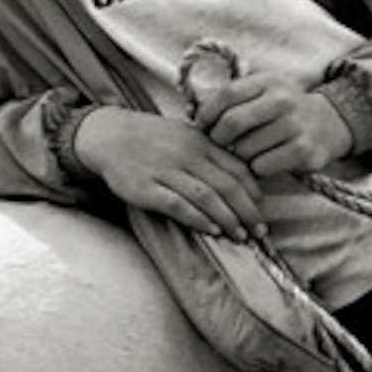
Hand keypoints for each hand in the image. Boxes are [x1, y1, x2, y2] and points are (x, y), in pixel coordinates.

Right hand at [73, 106, 268, 240]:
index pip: (237, 168)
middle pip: (227, 185)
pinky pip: (177, 204)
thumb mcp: (186, 136)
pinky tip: (211, 230)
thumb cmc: (152, 139)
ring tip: (240, 235)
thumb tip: (242, 177)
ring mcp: (166, 171)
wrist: (109, 135)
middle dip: (247, 211)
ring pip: (206, 196)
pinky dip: (197, 218)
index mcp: (201, 142)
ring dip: (227, 218)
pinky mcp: (146, 188)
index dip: (254, 192)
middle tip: (260, 231)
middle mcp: (187, 155)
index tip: (262, 210)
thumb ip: (212, 153)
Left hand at [199, 72, 355, 181]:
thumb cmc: (283, 111)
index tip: (201, 126)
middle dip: (218, 138)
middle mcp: (282, 100)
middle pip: (231, 123)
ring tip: (247, 153)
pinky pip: (262, 167)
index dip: (207, 113)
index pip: (226, 94)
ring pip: (244, 149)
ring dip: (239, 157)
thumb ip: (233, 99)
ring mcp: (294, 126)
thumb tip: (194, 117)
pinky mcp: (303, 151)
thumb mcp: (263, 92)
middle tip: (221, 145)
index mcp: (268, 82)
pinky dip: (256, 169)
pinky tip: (264, 162)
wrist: (329, 123)